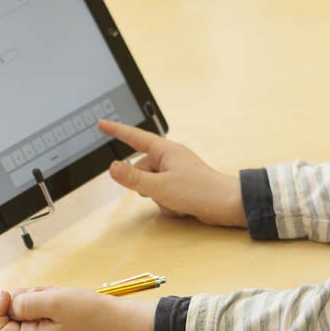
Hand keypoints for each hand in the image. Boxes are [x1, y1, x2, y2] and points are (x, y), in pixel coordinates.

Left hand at [0, 287, 154, 330]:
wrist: (118, 320)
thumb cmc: (89, 313)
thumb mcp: (54, 302)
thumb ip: (26, 303)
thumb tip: (9, 303)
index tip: (8, 292)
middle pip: (11, 318)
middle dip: (22, 299)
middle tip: (43, 293)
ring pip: (26, 311)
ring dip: (36, 297)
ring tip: (56, 295)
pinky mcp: (54, 329)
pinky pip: (39, 311)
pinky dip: (46, 300)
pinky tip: (61, 298)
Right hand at [99, 120, 245, 227]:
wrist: (228, 205)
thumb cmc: (199, 191)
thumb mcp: (160, 186)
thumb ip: (133, 178)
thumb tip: (112, 167)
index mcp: (165, 150)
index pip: (134, 137)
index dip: (116, 130)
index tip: (101, 124)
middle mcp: (169, 158)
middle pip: (140, 169)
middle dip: (146, 186)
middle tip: (162, 192)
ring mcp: (175, 172)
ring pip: (150, 185)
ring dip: (158, 198)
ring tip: (176, 200)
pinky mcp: (180, 185)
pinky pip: (162, 195)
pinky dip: (168, 203)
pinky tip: (182, 206)